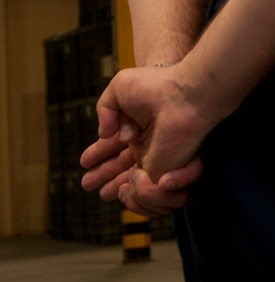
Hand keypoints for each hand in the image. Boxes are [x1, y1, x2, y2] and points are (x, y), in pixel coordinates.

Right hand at [80, 66, 212, 211]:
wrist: (183, 98)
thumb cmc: (155, 88)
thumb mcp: (120, 88)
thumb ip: (104, 110)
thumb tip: (105, 134)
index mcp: (136, 126)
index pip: (113, 146)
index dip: (98, 155)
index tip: (85, 163)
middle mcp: (147, 144)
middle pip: (120, 165)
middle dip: (103, 176)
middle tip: (87, 184)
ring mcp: (156, 159)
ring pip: (133, 180)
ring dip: (115, 187)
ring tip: (102, 193)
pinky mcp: (164, 173)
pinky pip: (147, 191)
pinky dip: (134, 193)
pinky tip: (122, 190)